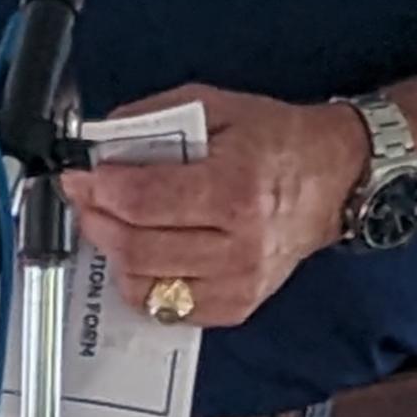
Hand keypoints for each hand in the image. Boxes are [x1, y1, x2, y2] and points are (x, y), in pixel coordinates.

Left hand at [67, 86, 368, 328]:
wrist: (335, 179)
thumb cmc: (279, 142)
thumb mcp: (217, 108)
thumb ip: (155, 119)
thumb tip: (101, 143)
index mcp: (236, 189)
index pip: (143, 202)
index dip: (98, 190)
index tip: (81, 176)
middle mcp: (240, 244)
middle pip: (137, 248)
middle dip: (97, 221)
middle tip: (88, 200)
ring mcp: (240, 282)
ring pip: (145, 286)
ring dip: (115, 256)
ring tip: (114, 227)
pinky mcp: (239, 305)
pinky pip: (168, 309)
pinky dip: (144, 284)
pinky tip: (144, 255)